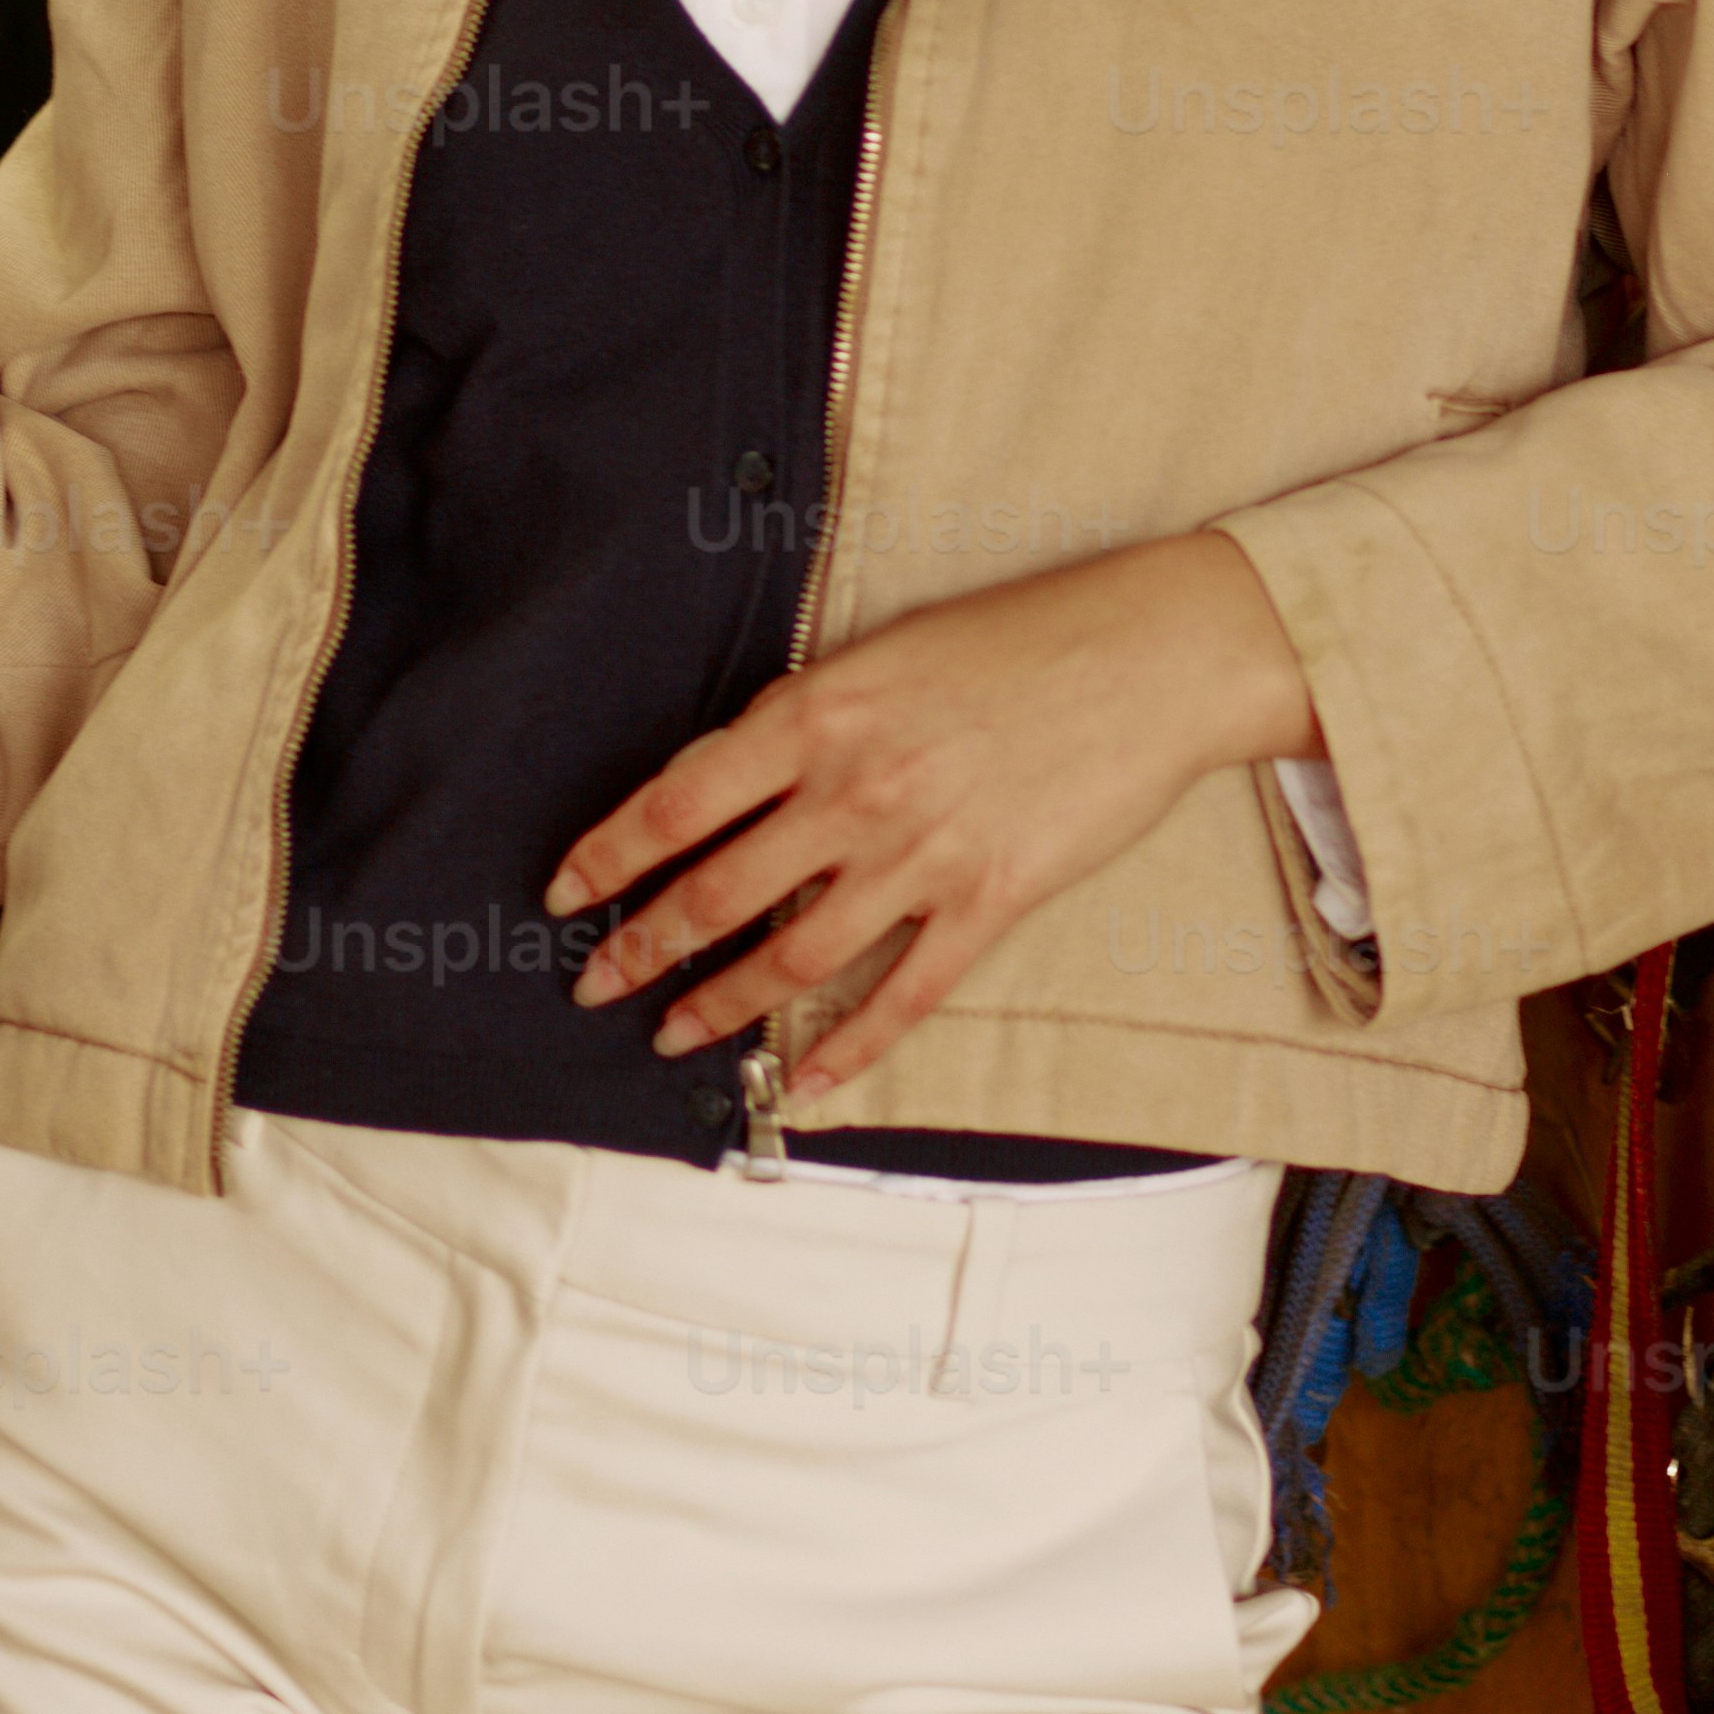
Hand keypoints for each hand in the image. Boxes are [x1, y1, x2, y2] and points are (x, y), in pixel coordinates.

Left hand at [544, 528, 1324, 1107]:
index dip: (609, 856)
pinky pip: (900, 994)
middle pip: (716, 893)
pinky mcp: (987, 902)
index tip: (565, 891)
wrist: (1148, 655)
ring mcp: (921, 854)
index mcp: (815, 714)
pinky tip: (803, 1078)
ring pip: (791, 957)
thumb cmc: (1017, 636)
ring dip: (719, 1005)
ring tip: (673, 1034)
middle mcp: (853, 790)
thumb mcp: (883, 652)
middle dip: (642, 949)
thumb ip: (805, 720)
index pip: (677, 803)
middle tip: (594, 984)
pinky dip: (844, 1047)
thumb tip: (730, 782)